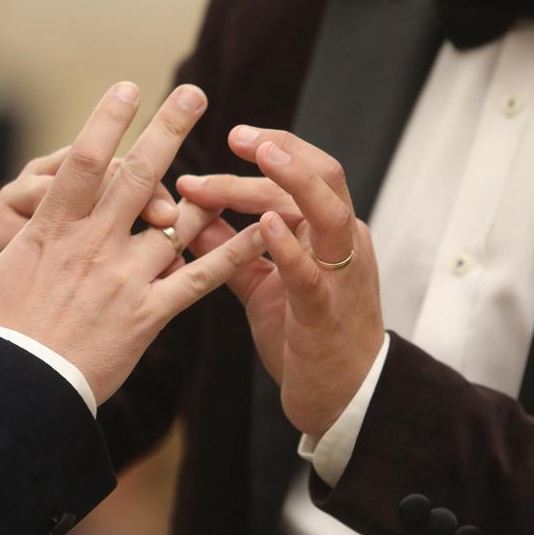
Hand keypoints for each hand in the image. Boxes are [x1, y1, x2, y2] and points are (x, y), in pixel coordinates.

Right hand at [0, 83, 262, 402]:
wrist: (12, 399)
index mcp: (48, 231)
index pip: (82, 162)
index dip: (107, 121)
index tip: (128, 88)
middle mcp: (93, 246)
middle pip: (139, 176)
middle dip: (168, 130)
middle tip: (194, 93)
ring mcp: (126, 280)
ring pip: (176, 224)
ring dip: (206, 192)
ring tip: (232, 163)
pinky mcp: (149, 317)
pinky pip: (198, 280)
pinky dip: (230, 255)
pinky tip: (261, 232)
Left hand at [185, 126, 383, 435]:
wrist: (340, 399)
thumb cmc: (304, 337)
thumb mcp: (263, 283)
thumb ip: (232, 249)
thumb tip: (191, 216)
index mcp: (328, 234)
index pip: (307, 174)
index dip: (273, 149)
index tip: (233, 134)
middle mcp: (343, 245)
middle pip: (320, 178)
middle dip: (280, 151)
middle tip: (234, 135)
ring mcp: (340, 277)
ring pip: (327, 213)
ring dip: (292, 181)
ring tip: (260, 156)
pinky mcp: (325, 313)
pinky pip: (311, 273)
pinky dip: (288, 246)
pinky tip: (264, 226)